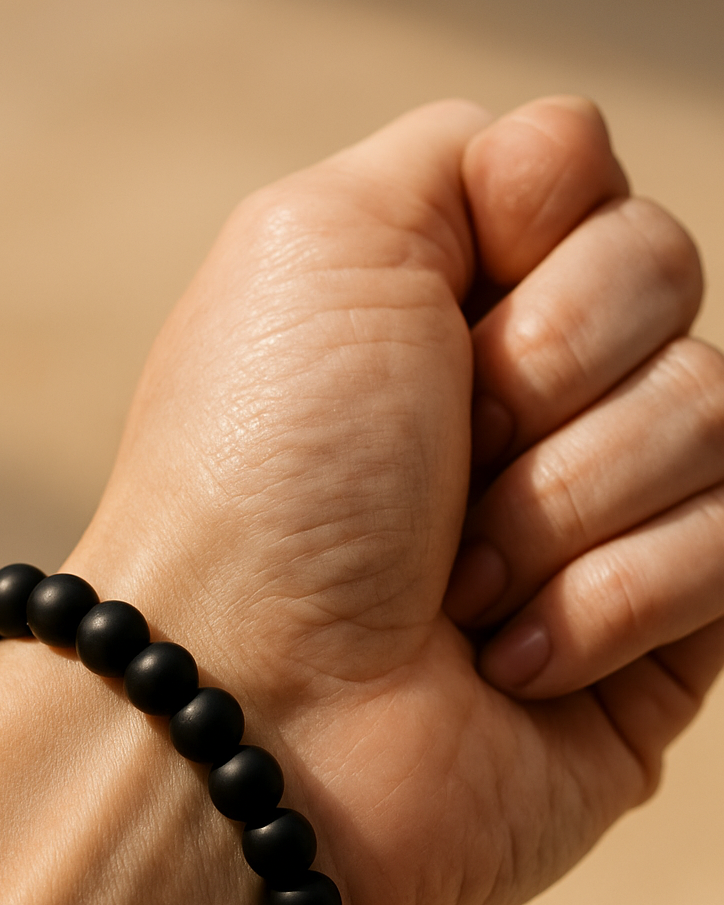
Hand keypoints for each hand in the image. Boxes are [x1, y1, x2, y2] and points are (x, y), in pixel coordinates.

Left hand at [68, 96, 723, 904]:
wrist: (260, 710)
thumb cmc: (267, 480)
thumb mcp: (320, 246)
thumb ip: (460, 161)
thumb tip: (569, 175)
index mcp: (445, 296)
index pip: (589, 180)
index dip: (540, 234)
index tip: (441, 324)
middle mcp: (526, 394)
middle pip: (668, 280)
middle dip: (548, 373)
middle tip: (445, 466)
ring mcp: (597, 512)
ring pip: (716, 409)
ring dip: (564, 501)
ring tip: (457, 587)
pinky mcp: (655, 633)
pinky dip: (606, 601)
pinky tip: (505, 661)